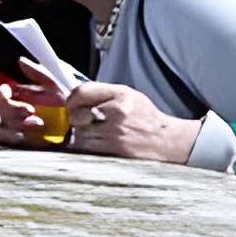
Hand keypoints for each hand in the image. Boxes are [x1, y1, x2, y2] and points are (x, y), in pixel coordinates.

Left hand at [9, 63, 201, 163]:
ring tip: (97, 131)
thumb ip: (100, 92)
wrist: (169, 142)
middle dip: (73, 116)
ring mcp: (115, 132)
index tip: (66, 101)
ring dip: (79, 132)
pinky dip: (84, 144)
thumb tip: (68, 87)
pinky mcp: (114, 149)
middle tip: (82, 118)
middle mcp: (117, 111)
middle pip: (75, 112)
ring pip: (78, 131)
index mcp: (120, 94)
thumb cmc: (145, 117)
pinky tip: (98, 142)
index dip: (69, 98)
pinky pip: (85, 146)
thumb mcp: (127, 95)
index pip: (81, 91)